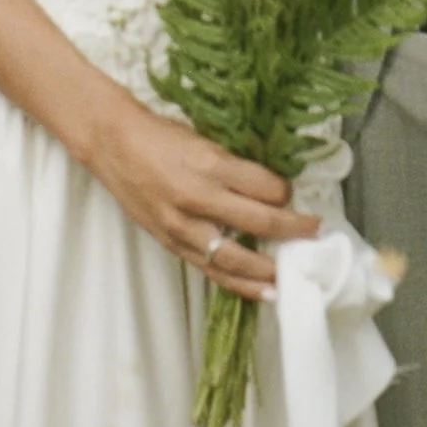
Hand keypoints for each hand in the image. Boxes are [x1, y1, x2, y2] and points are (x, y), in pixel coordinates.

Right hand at [84, 101, 319, 302]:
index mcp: (210, 163)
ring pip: (233, 258)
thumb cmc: (160, 136)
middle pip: (258, 223)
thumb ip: (235, 166)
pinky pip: (209, 269)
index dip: (286, 193)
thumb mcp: (204, 139)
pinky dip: (236, 283)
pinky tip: (257, 291)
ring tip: (290, 278)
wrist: (113, 144)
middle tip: (313, 233)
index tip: (294, 195)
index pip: (265, 186)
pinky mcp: (170, 242)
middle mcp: (198, 197)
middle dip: (292, 230)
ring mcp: (182, 225)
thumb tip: (271, 186)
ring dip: (266, 271)